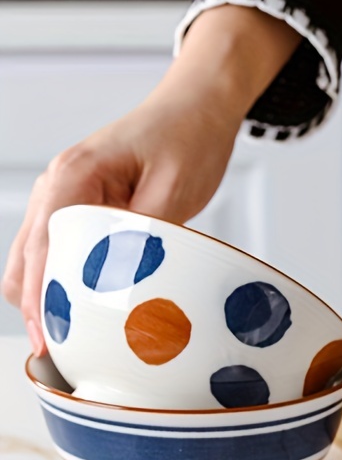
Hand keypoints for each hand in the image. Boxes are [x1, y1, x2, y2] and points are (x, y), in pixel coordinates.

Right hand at [2, 4, 300, 354]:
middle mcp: (59, 186)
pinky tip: (87, 308)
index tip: (52, 339)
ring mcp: (68, 196)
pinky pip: (62, 251)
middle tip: (63, 352)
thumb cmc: (188, 136)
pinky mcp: (86, 207)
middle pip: (26, 259)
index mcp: (74, 176)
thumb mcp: (176, 188)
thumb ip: (146, 235)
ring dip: (49, 297)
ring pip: (37, 258)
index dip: (43, 298)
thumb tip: (127, 286)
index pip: (42, 247)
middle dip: (38, 306)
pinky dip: (66, 280)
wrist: (198, 107)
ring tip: (73, 340)